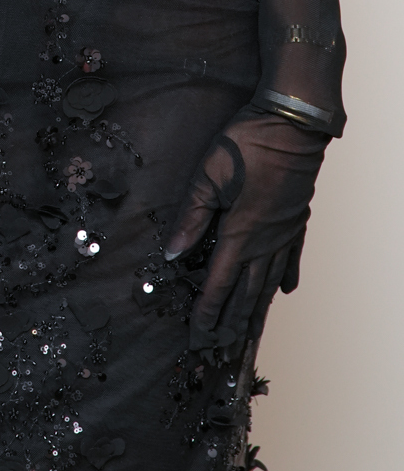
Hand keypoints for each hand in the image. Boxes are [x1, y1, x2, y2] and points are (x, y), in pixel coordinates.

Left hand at [164, 105, 327, 355]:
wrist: (292, 126)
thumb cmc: (246, 144)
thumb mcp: (208, 175)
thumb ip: (191, 216)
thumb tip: (172, 254)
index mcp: (240, 233)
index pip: (220, 281)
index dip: (208, 309)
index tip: (199, 332)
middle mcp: (265, 241)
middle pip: (247, 290)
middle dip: (232, 318)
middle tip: (222, 343)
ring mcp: (285, 233)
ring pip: (270, 280)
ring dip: (257, 306)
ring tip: (248, 329)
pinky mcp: (297, 221)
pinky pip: (292, 258)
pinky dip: (286, 278)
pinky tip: (285, 291)